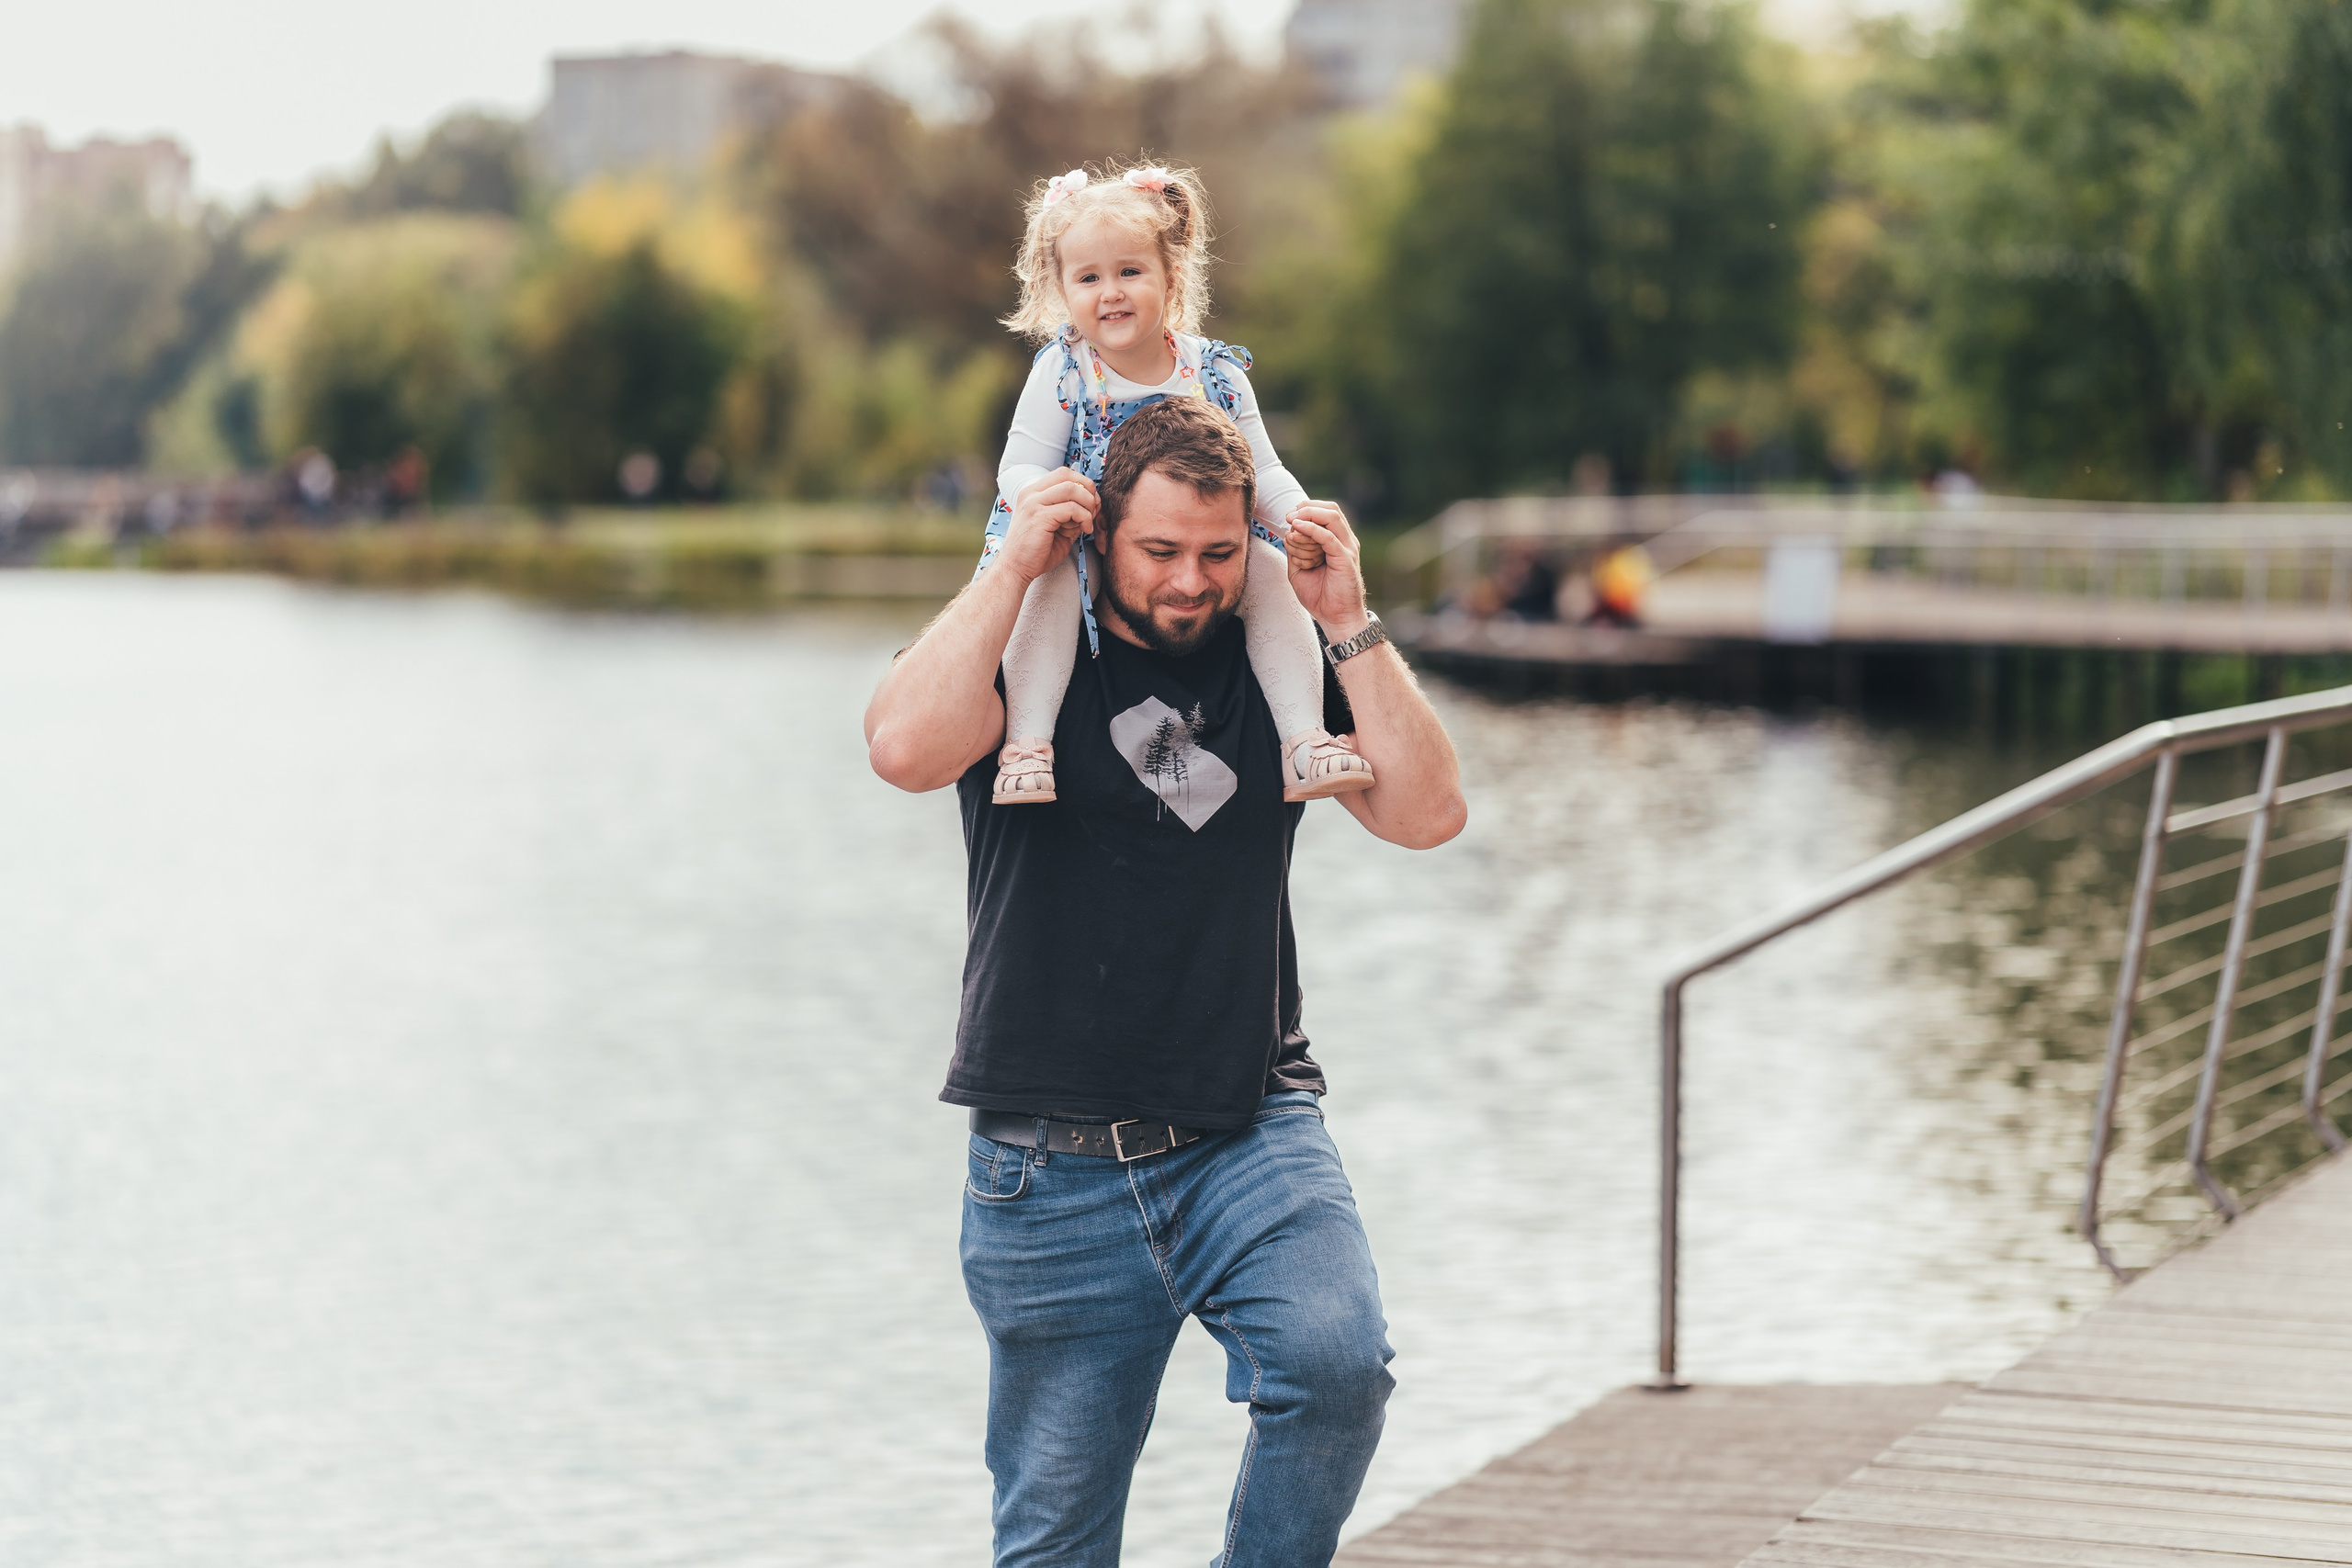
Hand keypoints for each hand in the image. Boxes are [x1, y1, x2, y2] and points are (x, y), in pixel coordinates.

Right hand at [1001, 468, 1097, 582]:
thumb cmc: (1037, 551)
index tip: (1091, 504)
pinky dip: (1084, 518)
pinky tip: (1084, 531)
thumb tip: (1094, 503)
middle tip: (1093, 511)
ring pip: (1072, 489)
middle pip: (1068, 476)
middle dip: (1088, 492)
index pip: (1063, 473)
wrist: (1016, 569)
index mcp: (1033, 492)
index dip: (1083, 484)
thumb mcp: (1058, 526)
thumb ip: (1072, 512)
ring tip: (1087, 523)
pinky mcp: (1039, 517)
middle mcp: (1031, 493)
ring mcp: (1033, 503)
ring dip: (1088, 505)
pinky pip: (1072, 508)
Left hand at [1284, 500, 1370, 637]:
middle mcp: (1344, 541)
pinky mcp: (1345, 558)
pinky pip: (1328, 537)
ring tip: (1292, 527)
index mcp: (1336, 541)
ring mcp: (1347, 548)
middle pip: (1330, 509)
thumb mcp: (1299, 568)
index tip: (1288, 517)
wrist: (1335, 618)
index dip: (1306, 508)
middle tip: (1288, 518)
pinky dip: (1311, 529)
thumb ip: (1295, 549)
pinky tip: (1297, 528)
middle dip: (1306, 508)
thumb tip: (1288, 532)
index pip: (1325, 511)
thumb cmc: (1320, 595)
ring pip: (1330, 518)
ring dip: (1307, 518)